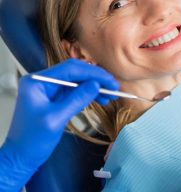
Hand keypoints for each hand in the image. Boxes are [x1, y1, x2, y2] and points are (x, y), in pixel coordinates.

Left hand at [0, 58, 118, 190]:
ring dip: (94, 87)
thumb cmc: (32, 140)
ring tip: (110, 95)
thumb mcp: (56, 119)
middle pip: (74, 72)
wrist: (21, 157)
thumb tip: (96, 85)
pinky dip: (88, 94)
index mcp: (38, 81)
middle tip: (113, 87)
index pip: (69, 69)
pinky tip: (100, 99)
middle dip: (95, 78)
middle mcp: (43, 80)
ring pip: (77, 81)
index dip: (92, 73)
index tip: (109, 80)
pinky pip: (74, 91)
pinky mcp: (55, 98)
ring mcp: (49, 89)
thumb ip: (76, 99)